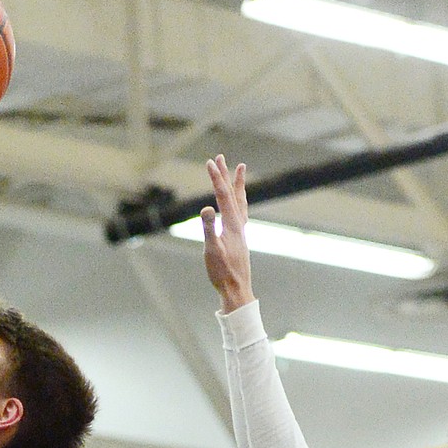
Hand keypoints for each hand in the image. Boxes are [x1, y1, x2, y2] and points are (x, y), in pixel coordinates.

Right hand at [202, 155, 255, 312]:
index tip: (210, 162)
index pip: (223, 196)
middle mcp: (239, 224)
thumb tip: (206, 208)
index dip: (216, 178)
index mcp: (232, 225)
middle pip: (232, 194)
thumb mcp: (212, 250)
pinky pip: (240, 213)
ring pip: (240, 202)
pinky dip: (238, 202)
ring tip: (239, 170)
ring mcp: (241, 231)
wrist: (237, 290)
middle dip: (226, 175)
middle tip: (221, 157)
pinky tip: (237, 204)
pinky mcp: (240, 239)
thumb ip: (209, 229)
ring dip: (237, 185)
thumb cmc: (222, 273)